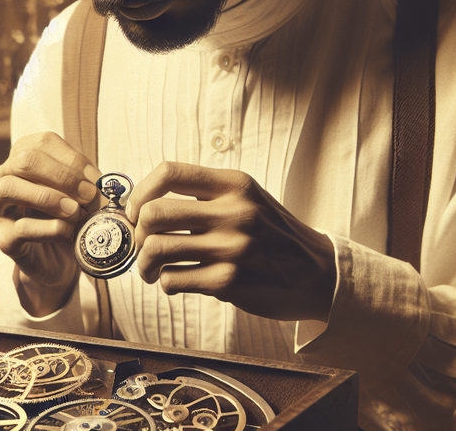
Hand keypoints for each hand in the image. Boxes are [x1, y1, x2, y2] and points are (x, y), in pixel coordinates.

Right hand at [0, 132, 101, 315]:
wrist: (58, 260)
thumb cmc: (68, 217)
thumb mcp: (79, 192)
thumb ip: (85, 181)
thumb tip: (99, 182)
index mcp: (23, 156)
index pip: (44, 143)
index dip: (73, 159)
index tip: (97, 180)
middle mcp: (3, 176)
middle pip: (24, 160)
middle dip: (62, 176)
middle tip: (88, 194)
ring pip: (9, 187)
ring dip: (48, 197)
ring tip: (74, 211)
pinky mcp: (4, 238)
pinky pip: (20, 227)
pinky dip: (49, 228)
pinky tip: (68, 231)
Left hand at [126, 162, 336, 321]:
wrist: (319, 273)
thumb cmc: (272, 234)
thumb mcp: (247, 199)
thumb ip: (205, 196)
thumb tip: (144, 206)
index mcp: (234, 184)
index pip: (169, 172)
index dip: (141, 192)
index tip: (136, 211)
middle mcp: (233, 211)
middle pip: (154, 213)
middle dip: (138, 234)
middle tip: (143, 245)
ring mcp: (232, 247)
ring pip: (156, 249)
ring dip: (144, 264)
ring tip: (151, 270)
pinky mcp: (230, 281)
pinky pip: (173, 280)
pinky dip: (166, 284)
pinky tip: (176, 283)